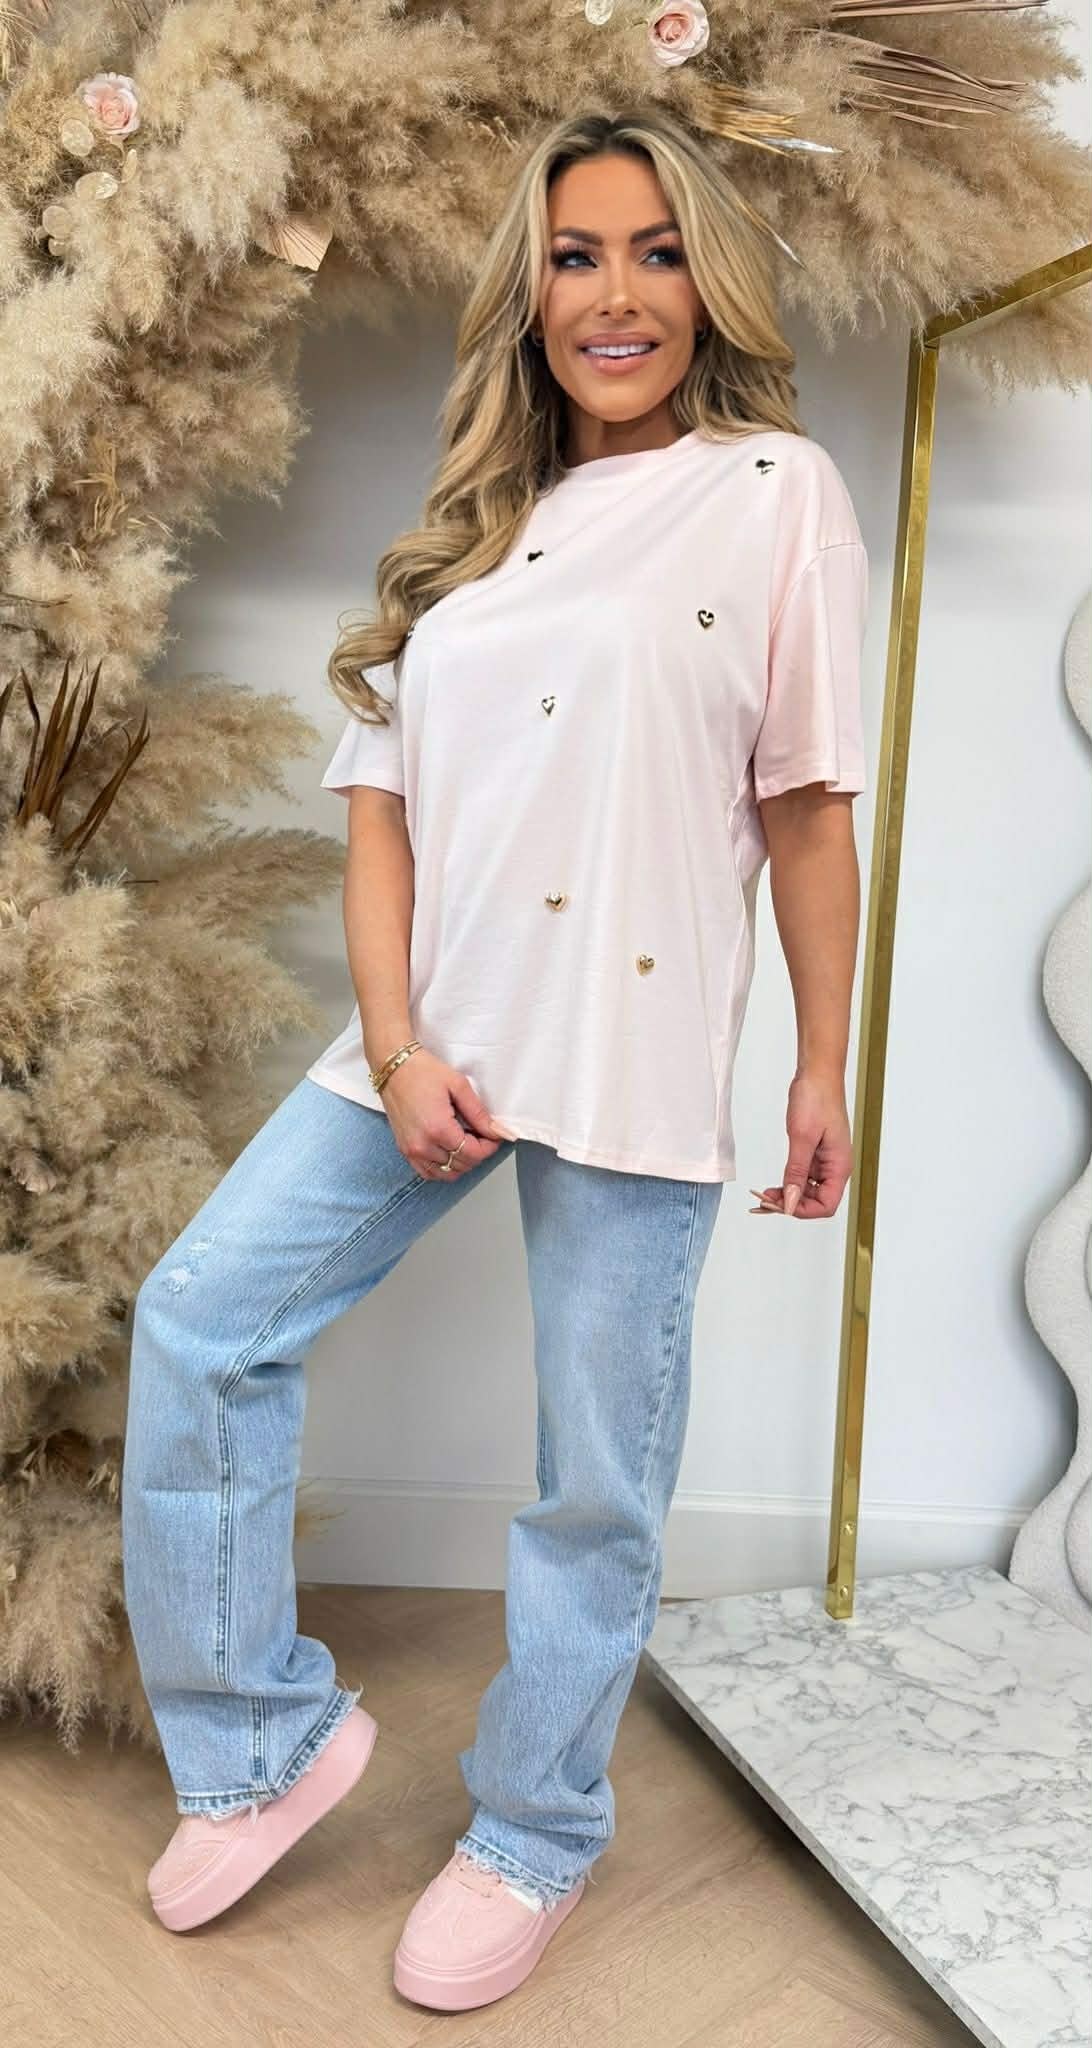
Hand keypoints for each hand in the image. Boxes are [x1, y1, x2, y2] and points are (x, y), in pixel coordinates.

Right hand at [382, 1050, 513, 1179]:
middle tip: (482, 1135)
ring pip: (447, 1173)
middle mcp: (423, 1145)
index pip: (473, 1153)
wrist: (393, 1067)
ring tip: (466, 1142)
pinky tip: (449, 1152)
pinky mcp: (404, 1150)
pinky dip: (443, 1168)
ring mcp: (411, 1150)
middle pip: (462, 1165)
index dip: (489, 1147)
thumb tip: (494, 1131)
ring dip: (461, 1162)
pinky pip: (428, 1173)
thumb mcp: (458, 1086)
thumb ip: (478, 1113)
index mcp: (438, 1129)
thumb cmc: (421, 1071)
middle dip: (478, 1152)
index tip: (494, 1136)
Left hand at [749, 1070, 852, 1219]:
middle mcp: (835, 1167)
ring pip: (808, 1191)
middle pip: (816, 1201)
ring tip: (765, 1194)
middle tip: (765, 1201)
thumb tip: (791, 1202)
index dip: (802, 1210)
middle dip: (791, 1205)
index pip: (826, 1205)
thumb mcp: (802, 1137)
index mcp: (839, 1166)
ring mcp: (826, 1161)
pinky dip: (789, 1183)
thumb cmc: (816, 1098)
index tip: (779, 1205)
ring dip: (788, 1196)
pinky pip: (803, 1177)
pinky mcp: (816, 1153)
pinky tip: (774, 1184)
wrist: (817, 1074)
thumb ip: (796, 1172)